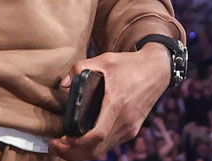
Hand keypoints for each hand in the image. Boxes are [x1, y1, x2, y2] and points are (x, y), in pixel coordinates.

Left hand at [49, 44, 170, 160]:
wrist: (156, 70)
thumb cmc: (129, 64)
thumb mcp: (104, 60)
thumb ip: (80, 68)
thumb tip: (63, 84)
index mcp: (116, 104)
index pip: (97, 134)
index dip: (77, 143)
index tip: (61, 140)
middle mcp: (124, 121)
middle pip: (97, 148)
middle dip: (73, 152)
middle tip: (55, 145)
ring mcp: (129, 128)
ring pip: (103, 150)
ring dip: (82, 152)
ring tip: (64, 146)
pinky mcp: (132, 130)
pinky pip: (110, 145)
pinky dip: (94, 148)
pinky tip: (81, 142)